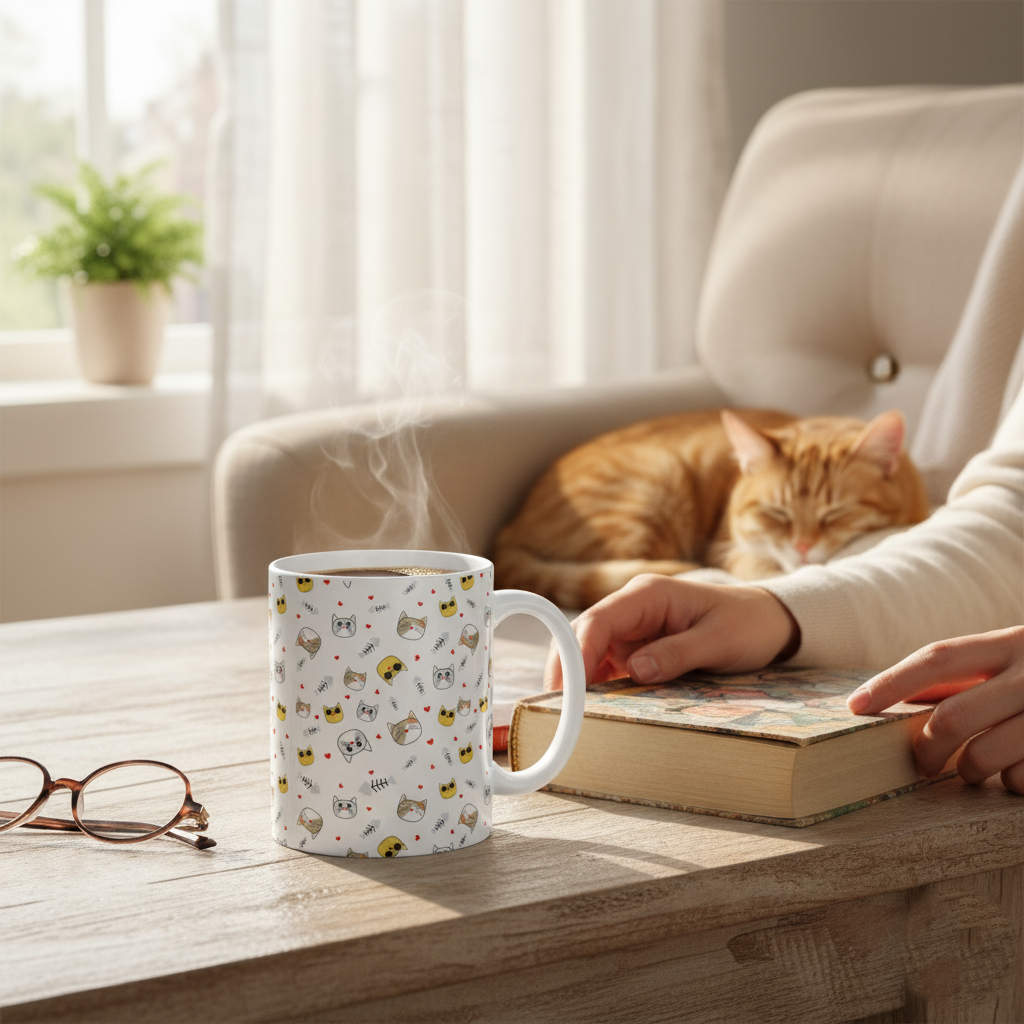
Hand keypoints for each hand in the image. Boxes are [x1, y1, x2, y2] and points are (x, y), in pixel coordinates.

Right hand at [544, 573, 799, 690]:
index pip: (599, 620)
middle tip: (555, 709)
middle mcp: (633, 608)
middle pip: (584, 635)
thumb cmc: (748, 624)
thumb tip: (635, 671)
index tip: (566, 687)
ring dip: (577, 680)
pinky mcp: (637, 647)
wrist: (769, 620)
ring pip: (589, 651)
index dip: (578, 652)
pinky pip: (608, 665)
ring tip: (568, 715)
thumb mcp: (720, 641)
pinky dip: (595, 686)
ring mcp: (633, 628)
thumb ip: (677, 653)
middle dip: (567, 669)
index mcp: (648, 595)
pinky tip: (590, 709)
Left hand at [847, 626, 1023, 793]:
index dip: (892, 682)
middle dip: (925, 746)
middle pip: (953, 716)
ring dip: (967, 771)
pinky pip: (1019, 779)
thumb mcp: (1009, 662)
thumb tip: (890, 697)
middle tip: (920, 763)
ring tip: (971, 769)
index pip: (937, 658)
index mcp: (1010, 644)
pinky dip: (1009, 782)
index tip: (856, 705)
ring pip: (983, 755)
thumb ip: (963, 676)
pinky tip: (1015, 770)